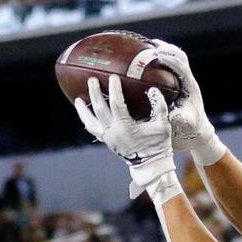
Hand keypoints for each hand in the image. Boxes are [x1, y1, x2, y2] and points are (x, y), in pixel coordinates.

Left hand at [73, 76, 177, 200]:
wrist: (150, 165)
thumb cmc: (158, 145)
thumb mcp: (163, 126)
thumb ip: (160, 107)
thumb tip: (154, 90)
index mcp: (126, 127)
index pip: (117, 104)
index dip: (114, 89)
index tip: (113, 77)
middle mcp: (113, 133)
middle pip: (99, 109)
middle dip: (95, 93)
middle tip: (92, 80)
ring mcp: (108, 138)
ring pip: (91, 123)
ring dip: (83, 110)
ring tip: (78, 100)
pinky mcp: (107, 142)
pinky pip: (94, 131)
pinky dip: (88, 121)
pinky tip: (85, 114)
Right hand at [151, 39, 225, 163]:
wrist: (195, 133)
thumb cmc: (191, 129)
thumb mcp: (187, 125)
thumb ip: (182, 120)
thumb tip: (174, 115)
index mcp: (189, 86)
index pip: (182, 66)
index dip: (171, 59)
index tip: (157, 54)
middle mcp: (185, 80)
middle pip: (178, 56)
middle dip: (165, 48)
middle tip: (150, 44)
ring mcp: (180, 81)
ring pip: (173, 59)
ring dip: (160, 50)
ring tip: (144, 45)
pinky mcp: (174, 84)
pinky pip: (165, 68)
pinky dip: (155, 61)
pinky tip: (140, 62)